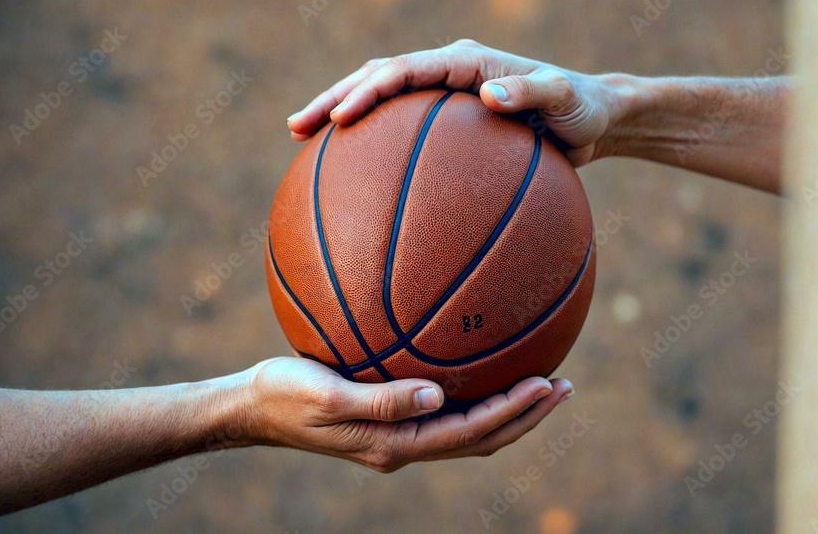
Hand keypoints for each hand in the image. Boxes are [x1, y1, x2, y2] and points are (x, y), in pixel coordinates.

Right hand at [241, 357, 572, 471]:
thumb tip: (435, 396)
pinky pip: (445, 414)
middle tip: (565, 385)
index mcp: (393, 445)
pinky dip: (477, 398)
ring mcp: (398, 437)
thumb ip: (381, 400)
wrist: (252, 408)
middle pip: (481, 438)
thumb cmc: (282, 396)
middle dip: (527, 415)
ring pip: (468, 430)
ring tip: (543, 383)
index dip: (512, 412)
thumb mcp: (326, 395)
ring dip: (510, 410)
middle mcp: (403, 446)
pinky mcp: (389, 421)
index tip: (547, 384)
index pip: (468, 433)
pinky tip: (484, 370)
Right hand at [286, 39, 638, 166]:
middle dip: (334, 99)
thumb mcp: (567, 99)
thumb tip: (487, 96)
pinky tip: (354, 179)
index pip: (404, 69)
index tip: (340, 119)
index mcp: (466, 61)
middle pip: (376, 77)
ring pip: (382, 99)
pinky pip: (403, 130)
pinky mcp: (448, 120)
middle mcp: (448, 71)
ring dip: (341, 115)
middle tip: (295, 128)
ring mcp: (445, 94)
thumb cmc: (583, 109)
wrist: (593, 118)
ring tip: (302, 142)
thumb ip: (533, 91)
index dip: (368, 91)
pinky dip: (374, 146)